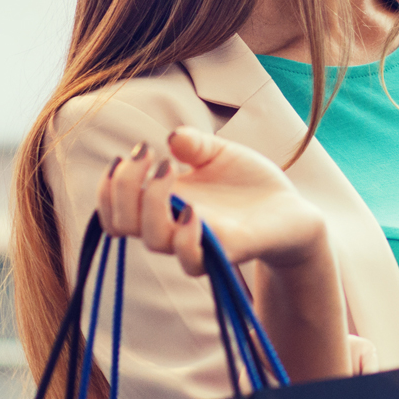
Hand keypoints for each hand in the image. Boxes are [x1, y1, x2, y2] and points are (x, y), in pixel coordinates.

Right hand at [98, 126, 326, 276]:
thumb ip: (193, 143)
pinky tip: (194, 209)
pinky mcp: (226, 252)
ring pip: (154, 241)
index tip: (135, 152)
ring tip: (170, 168)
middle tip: (149, 155)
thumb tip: (171, 137)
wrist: (289, 209)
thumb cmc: (247, 182)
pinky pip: (192, 261)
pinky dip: (186, 236)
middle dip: (124, 187)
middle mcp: (172, 228)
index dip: (109, 187)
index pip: (114, 212)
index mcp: (162, 205)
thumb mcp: (217, 152)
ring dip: (153, 201)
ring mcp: (197, 243)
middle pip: (122, 225)